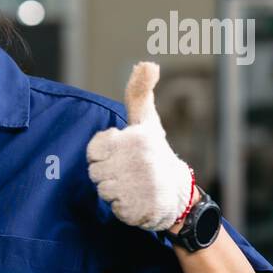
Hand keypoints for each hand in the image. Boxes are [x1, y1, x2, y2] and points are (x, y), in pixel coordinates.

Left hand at [86, 61, 192, 231]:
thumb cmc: (155, 151)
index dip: (102, 153)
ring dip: (113, 189)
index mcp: (136, 138)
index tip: (118, 153)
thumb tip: (148, 63)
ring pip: (102, 190)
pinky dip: (122, 206)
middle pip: (94, 172)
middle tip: (126, 171)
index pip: (93, 150)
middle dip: (106, 172)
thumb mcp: (146, 120)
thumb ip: (139, 93)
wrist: (179, 192)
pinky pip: (114, 208)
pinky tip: (136, 198)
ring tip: (132, 184)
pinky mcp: (141, 209)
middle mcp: (139, 161)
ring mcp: (141, 187)